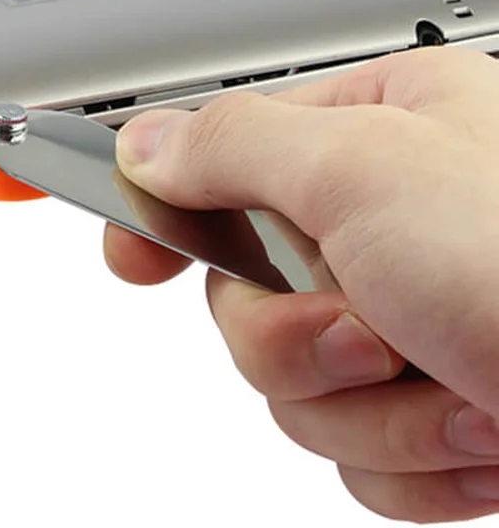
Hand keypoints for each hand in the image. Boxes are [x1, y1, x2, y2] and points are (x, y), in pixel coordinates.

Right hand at [105, 47, 498, 522]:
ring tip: (460, 387)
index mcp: (379, 129)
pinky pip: (353, 450)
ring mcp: (410, 315)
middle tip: (368, 325)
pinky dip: (411, 458)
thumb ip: (235, 144)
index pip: (222, 152)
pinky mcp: (432, 403)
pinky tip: (484, 437)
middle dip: (298, 333)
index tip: (125, 248)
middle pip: (244, 287)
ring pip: (292, 381)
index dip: (159, 201)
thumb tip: (147, 144)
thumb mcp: (370, 172)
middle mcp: (390, 220)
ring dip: (367, 406)